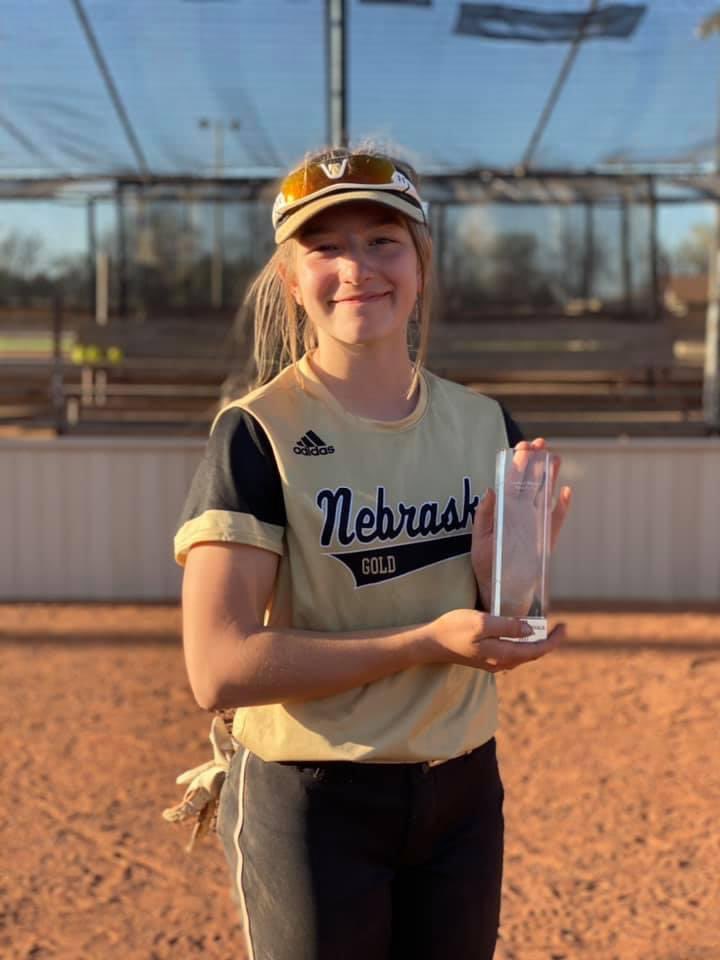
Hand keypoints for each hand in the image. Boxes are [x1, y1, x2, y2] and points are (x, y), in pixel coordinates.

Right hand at [430, 608, 565, 672]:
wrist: (431, 643)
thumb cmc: (455, 629)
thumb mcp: (482, 622)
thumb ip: (508, 626)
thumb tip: (530, 630)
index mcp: (503, 654)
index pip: (537, 651)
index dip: (554, 640)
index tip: (565, 626)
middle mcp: (501, 663)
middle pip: (532, 655)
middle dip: (548, 642)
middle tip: (558, 627)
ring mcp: (493, 663)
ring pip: (522, 655)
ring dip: (535, 644)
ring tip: (544, 629)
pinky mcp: (485, 659)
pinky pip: (511, 654)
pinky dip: (522, 645)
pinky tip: (520, 634)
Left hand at [472, 438, 572, 610]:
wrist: (499, 591)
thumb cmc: (486, 565)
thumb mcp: (480, 540)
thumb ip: (485, 516)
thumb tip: (491, 490)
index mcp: (504, 511)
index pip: (512, 481)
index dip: (517, 463)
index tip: (522, 446)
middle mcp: (521, 514)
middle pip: (531, 483)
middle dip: (536, 462)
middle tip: (541, 443)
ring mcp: (536, 525)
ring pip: (545, 496)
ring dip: (550, 477)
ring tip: (555, 457)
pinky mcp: (547, 540)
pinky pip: (556, 520)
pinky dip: (562, 506)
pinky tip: (566, 492)